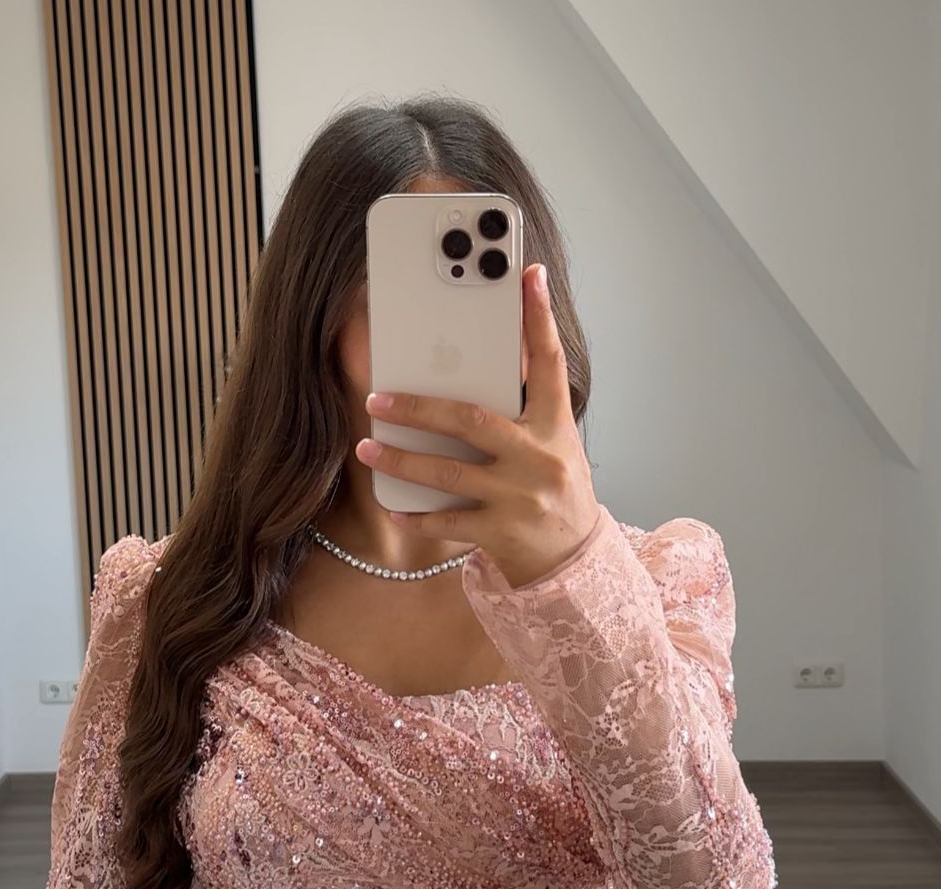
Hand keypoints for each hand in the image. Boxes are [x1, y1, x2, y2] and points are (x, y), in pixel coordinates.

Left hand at [356, 262, 600, 586]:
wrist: (573, 560)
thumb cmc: (554, 490)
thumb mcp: (553, 443)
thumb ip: (524, 408)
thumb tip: (476, 365)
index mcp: (555, 427)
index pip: (549, 364)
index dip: (539, 319)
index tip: (527, 276)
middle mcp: (538, 458)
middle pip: (472, 421)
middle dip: (419, 409)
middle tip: (377, 398)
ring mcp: (519, 498)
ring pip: (449, 473)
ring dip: (402, 461)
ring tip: (367, 449)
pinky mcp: (501, 532)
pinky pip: (448, 522)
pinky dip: (416, 516)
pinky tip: (392, 506)